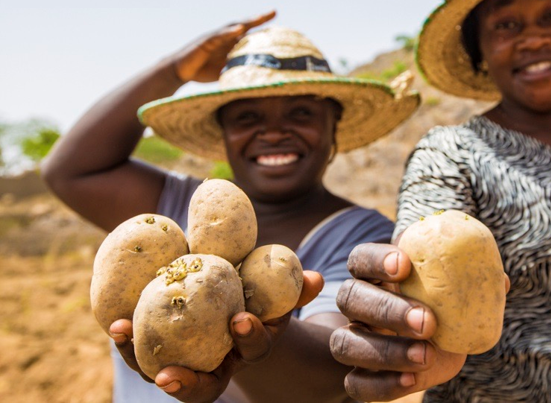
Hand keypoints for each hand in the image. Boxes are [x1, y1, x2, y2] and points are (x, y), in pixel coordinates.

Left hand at [110, 269, 322, 402]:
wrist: (229, 299)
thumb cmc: (256, 292)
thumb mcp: (275, 292)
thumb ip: (293, 288)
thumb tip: (319, 280)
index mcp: (250, 346)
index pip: (253, 350)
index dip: (249, 338)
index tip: (241, 319)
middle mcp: (220, 362)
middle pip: (205, 387)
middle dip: (187, 385)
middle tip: (168, 375)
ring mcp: (190, 361)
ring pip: (166, 373)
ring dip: (142, 360)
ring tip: (123, 334)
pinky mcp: (162, 351)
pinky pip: (144, 353)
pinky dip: (129, 340)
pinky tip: (115, 323)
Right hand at [166, 11, 276, 83]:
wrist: (180, 71)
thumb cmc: (203, 71)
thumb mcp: (226, 70)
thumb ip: (240, 69)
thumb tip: (260, 77)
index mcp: (231, 44)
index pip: (250, 34)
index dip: (263, 29)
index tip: (278, 23)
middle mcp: (224, 38)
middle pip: (244, 25)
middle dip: (258, 19)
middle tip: (273, 12)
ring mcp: (215, 38)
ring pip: (232, 27)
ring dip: (246, 22)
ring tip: (259, 18)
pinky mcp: (204, 42)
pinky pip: (218, 36)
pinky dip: (228, 32)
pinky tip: (239, 29)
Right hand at [331, 243, 466, 401]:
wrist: (428, 350)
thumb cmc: (441, 309)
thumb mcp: (455, 294)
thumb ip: (471, 283)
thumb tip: (501, 281)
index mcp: (375, 274)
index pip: (361, 258)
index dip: (377, 259)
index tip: (404, 264)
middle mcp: (357, 305)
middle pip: (350, 297)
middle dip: (387, 309)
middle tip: (427, 321)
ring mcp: (353, 340)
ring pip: (345, 342)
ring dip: (386, 350)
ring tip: (426, 355)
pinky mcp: (358, 376)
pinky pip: (355, 383)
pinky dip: (381, 384)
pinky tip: (412, 380)